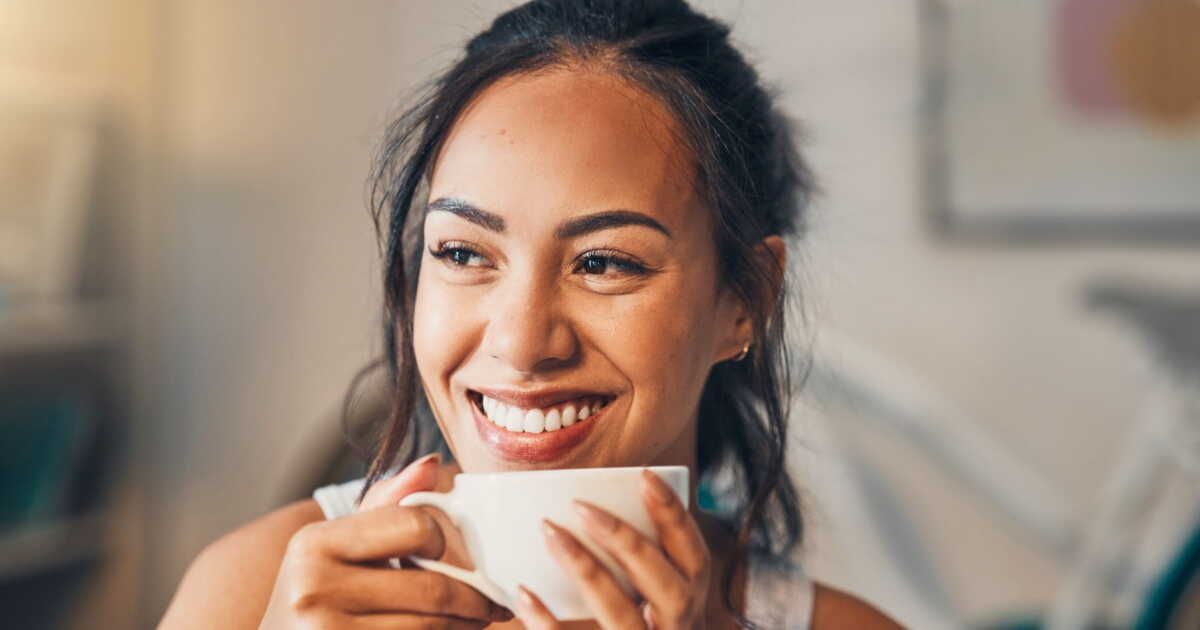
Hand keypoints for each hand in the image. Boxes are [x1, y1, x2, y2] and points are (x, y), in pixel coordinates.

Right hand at [258, 454, 512, 628]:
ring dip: (465, 624)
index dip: (442, 540)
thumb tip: (434, 465)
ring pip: (430, 626)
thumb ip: (388, 501)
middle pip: (432, 588)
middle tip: (493, 601)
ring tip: (479, 617)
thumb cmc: (318, 587)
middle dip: (474, 597)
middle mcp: (314, 589)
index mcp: (315, 543)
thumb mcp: (341, 540)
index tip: (448, 551)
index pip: (416, 527)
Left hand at [515, 469, 710, 629]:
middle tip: (583, 507)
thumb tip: (583, 512)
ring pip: (622, 616)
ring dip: (587, 570)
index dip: (676, 517)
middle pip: (669, 589)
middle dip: (629, 543)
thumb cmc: (626, 629)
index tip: (645, 477)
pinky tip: (525, 595)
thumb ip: (632, 570)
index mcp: (689, 611)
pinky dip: (549, 624)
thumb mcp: (646, 608)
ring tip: (551, 532)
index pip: (696, 560)